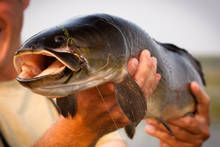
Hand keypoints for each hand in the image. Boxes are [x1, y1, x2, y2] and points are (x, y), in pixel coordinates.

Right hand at [35, 49, 160, 146]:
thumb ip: (96, 75)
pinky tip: (155, 76)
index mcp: (95, 97)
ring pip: (140, 93)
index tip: (135, 59)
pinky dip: (151, 87)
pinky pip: (143, 101)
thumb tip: (113, 60)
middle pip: (132, 87)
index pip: (116, 82)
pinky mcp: (128, 118)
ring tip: (153, 61)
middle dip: (143, 69)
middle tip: (147, 54)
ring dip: (149, 75)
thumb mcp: (84, 87)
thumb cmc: (84, 102)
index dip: (128, 71)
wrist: (85, 126)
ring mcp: (121, 114)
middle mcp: (109, 106)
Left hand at [145, 82, 209, 146]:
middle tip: (158, 110)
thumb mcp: (181, 114)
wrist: (178, 144)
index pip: (204, 103)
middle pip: (188, 122)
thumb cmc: (177, 124)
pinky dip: (158, 134)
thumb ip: (177, 105)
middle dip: (172, 116)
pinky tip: (148, 128)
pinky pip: (171, 141)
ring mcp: (195, 141)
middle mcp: (202, 129)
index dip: (199, 94)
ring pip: (177, 132)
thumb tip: (160, 85)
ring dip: (160, 125)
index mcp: (203, 117)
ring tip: (149, 119)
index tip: (192, 84)